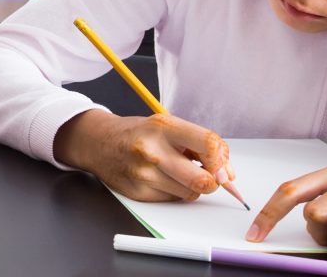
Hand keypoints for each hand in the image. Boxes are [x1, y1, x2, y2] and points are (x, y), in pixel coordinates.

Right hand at [53, 110, 232, 201]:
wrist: (99, 143)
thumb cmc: (139, 134)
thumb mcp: (167, 127)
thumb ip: (199, 145)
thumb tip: (228, 175)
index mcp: (163, 127)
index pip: (210, 144)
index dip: (222, 159)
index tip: (219, 164)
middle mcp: (152, 150)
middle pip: (204, 180)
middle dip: (211, 181)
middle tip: (205, 174)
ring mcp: (144, 173)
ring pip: (191, 194)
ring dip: (192, 187)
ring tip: (178, 174)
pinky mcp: (139, 192)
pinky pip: (173, 200)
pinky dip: (174, 192)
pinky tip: (162, 179)